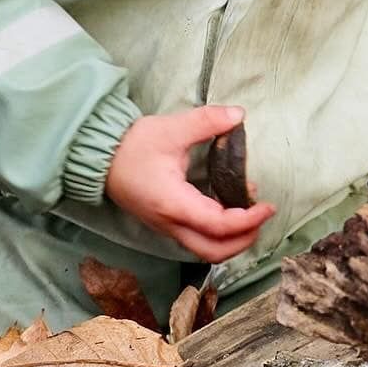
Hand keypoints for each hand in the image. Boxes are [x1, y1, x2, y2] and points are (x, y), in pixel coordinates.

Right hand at [105, 106, 274, 260]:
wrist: (99, 158)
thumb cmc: (133, 146)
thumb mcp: (171, 128)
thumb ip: (207, 121)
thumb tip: (238, 114)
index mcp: (174, 204)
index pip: (218, 225)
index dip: (248, 220)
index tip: (267, 206)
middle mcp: (170, 224)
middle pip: (213, 251)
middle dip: (244, 240)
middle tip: (263, 217)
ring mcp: (166, 227)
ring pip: (204, 249)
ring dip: (232, 240)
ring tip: (250, 213)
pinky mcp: (165, 222)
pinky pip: (196, 238)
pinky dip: (218, 231)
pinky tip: (229, 206)